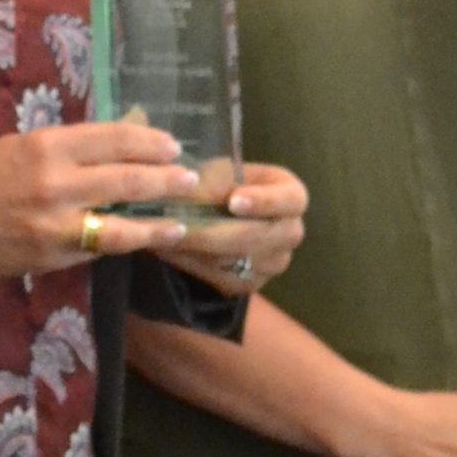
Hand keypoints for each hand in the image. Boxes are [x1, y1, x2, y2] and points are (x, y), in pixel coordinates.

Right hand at [0, 121, 209, 277]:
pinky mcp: (53, 255)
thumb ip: (69, 148)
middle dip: (166, 180)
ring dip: (158, 222)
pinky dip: (125, 244)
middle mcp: (56, 183)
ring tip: (180, 221)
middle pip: (127, 180)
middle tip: (190, 180)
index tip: (171, 146)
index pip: (114, 139)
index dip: (150, 142)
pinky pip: (98, 248)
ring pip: (122, 225)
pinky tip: (143, 240)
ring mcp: (56, 224)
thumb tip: (121, 147)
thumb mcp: (23, 145)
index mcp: (47, 146)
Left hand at [161, 161, 306, 294]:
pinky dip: (192, 263)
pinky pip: (221, 278)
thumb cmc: (223, 184)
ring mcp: (274, 263)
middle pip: (258, 237)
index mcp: (292, 197)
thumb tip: (191, 188)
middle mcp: (290, 233)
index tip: (234, 201)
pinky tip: (169, 249)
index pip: (291, 200)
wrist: (216, 214)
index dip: (264, 202)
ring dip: (196, 249)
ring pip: (235, 260)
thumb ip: (212, 182)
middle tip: (179, 225)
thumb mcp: (219, 173)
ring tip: (164, 234)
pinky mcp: (251, 283)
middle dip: (214, 232)